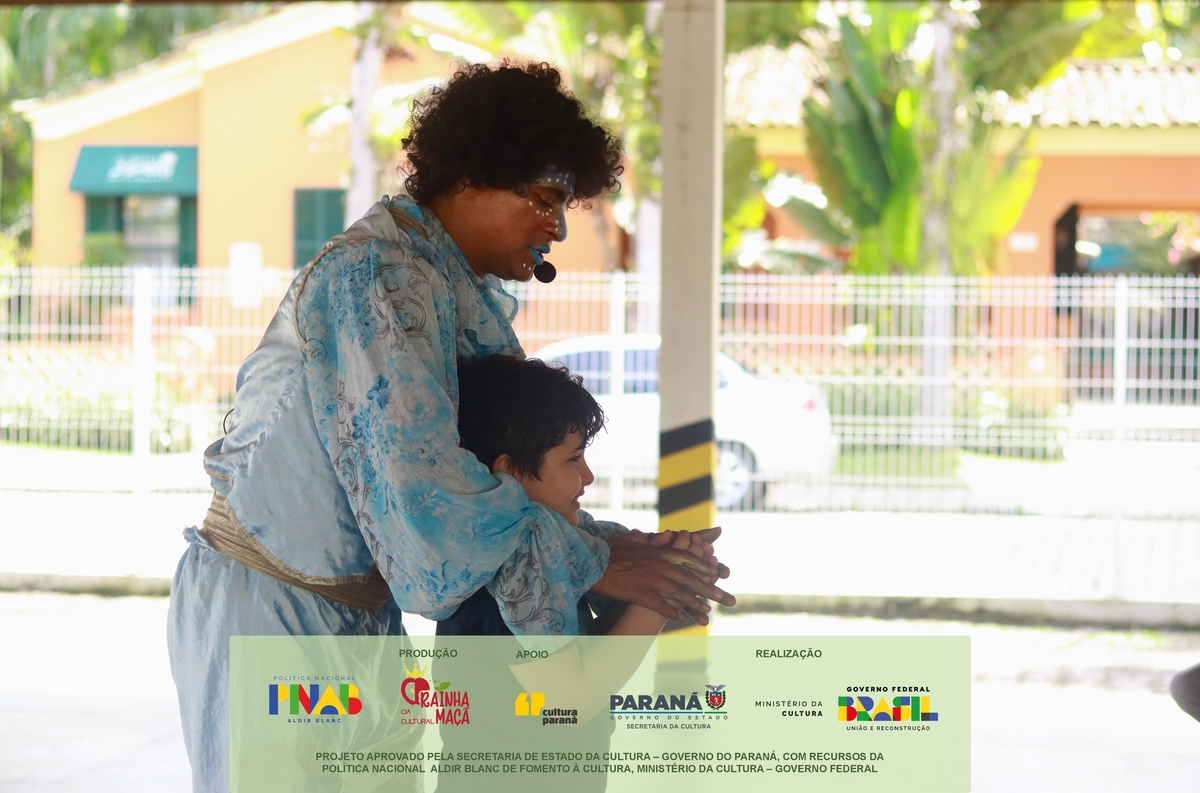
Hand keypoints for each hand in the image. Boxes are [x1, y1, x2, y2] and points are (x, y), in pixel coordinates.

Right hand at [591, 532, 736, 624]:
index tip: (717, 575)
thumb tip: (646, 536)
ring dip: (697, 604)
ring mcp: (652, 580)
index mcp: (660, 552)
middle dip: (712, 590)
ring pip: (681, 594)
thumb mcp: (629, 540)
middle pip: (692, 578)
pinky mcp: (641, 594)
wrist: (592, 561)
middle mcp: (661, 565)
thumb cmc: (608, 550)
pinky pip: (662, 606)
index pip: (690, 560)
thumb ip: (642, 540)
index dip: (706, 568)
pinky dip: (674, 613)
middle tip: (728, 599)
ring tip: (708, 613)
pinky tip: (683, 619)